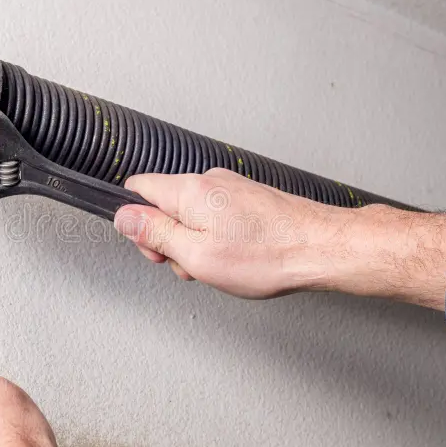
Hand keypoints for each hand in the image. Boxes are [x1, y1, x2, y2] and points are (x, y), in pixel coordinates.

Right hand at [114, 168, 445, 307]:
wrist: (321, 247)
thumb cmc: (267, 255)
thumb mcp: (196, 255)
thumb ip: (155, 233)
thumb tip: (124, 218)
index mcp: (189, 190)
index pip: (137, 189)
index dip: (137, 223)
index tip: (155, 248)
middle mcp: (209, 181)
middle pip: (164, 204)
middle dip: (169, 238)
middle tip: (190, 264)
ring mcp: (231, 188)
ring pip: (191, 214)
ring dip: (195, 242)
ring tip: (220, 264)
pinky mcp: (248, 198)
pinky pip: (215, 216)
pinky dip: (217, 237)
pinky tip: (237, 256)